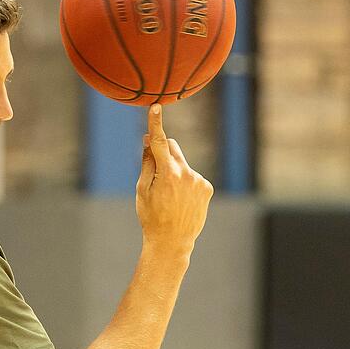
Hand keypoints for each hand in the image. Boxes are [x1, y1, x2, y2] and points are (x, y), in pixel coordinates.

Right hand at [135, 104, 213, 254]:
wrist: (172, 242)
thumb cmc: (151, 216)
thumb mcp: (142, 189)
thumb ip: (147, 163)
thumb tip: (148, 141)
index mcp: (167, 174)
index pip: (158, 142)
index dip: (155, 123)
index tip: (156, 106)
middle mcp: (186, 174)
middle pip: (171, 148)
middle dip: (162, 152)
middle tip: (155, 171)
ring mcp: (199, 180)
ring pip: (182, 163)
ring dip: (174, 170)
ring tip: (170, 195)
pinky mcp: (207, 187)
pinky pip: (192, 175)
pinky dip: (185, 181)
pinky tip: (181, 200)